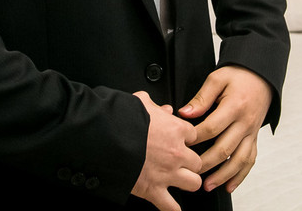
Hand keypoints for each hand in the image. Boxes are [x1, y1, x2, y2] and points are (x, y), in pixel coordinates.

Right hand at [131, 91, 202, 210]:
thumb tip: (164, 109)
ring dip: (188, 182)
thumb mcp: (139, 102)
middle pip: (197, 161)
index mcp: (175, 129)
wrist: (104, 138)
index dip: (186, 138)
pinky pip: (171, 206)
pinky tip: (174, 208)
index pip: (194, 135)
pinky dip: (174, 209)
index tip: (180, 140)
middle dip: (189, 162)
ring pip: (194, 183)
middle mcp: (176, 153)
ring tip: (181, 180)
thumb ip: (155, 105)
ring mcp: (167, 173)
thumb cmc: (120, 119)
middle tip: (181, 161)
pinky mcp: (154, 190)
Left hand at [177, 65, 271, 192]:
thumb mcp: (217, 79)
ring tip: (209, 185)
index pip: (212, 127)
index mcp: (235, 106)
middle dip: (207, 162)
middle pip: (225, 147)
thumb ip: (201, 98)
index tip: (183, 143)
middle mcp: (245, 122)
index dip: (196, 137)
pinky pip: (250, 160)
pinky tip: (229, 185)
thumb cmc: (238, 76)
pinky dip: (240, 175)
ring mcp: (251, 132)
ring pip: (239, 159)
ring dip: (224, 175)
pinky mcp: (254, 138)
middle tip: (191, 170)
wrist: (260, 77)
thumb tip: (185, 113)